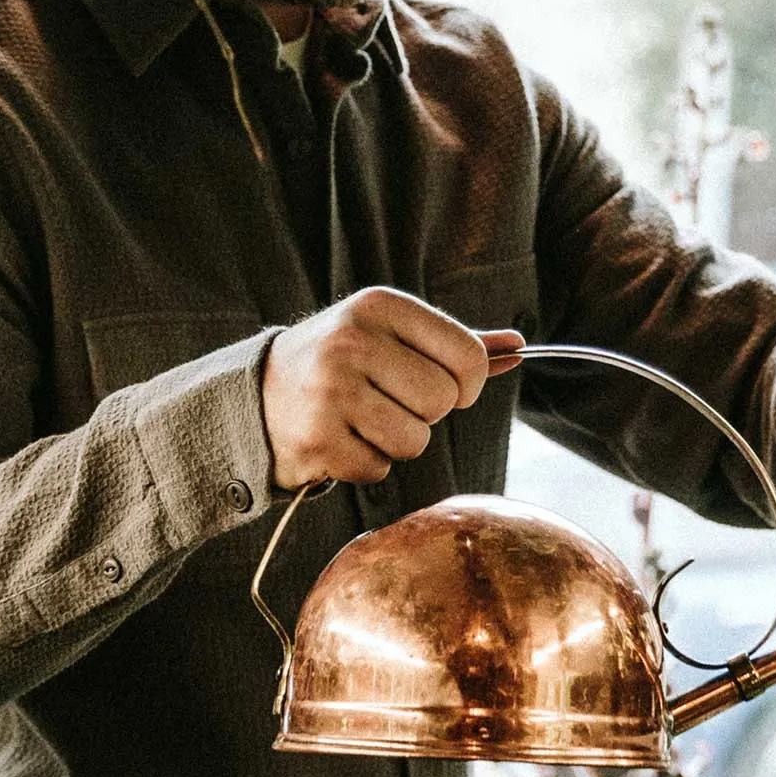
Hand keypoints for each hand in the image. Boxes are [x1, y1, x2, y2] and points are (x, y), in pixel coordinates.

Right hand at [260, 287, 523, 487]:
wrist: (256, 396)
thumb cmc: (342, 364)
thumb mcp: (391, 336)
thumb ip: (455, 342)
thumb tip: (519, 346)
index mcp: (379, 306)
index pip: (468, 357)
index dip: (466, 384)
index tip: (442, 386)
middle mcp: (352, 342)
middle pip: (443, 402)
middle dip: (425, 414)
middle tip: (389, 403)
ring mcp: (331, 392)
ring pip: (414, 441)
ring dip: (397, 442)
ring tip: (363, 421)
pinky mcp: (316, 439)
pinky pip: (378, 469)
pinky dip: (366, 465)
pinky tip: (339, 441)